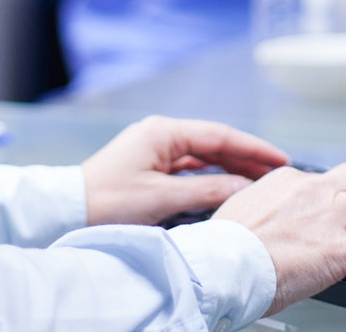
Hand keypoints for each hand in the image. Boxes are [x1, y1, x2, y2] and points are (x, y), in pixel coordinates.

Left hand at [80, 116, 288, 226]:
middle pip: (214, 143)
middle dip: (246, 157)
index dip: (253, 148)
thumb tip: (244, 186)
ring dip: (230, 167)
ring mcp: (153, 150)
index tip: (280, 158)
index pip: (220, 135)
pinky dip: (211, 176)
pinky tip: (227, 186)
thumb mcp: (162, 198)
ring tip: (259, 180)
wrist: (66, 213)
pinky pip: (189, 168)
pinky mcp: (148, 168)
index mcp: (163, 132)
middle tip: (277, 172)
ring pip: (202, 156)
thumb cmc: (106, 202)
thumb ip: (207, 189)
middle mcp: (160, 135)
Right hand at [212, 159, 345, 314]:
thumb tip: (265, 212)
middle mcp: (314, 190)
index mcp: (287, 180)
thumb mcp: (237, 212)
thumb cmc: (220, 249)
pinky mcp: (341, 250)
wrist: (217, 267)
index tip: (344, 214)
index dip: (343, 198)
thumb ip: (260, 206)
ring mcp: (330, 218)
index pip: (329, 179)